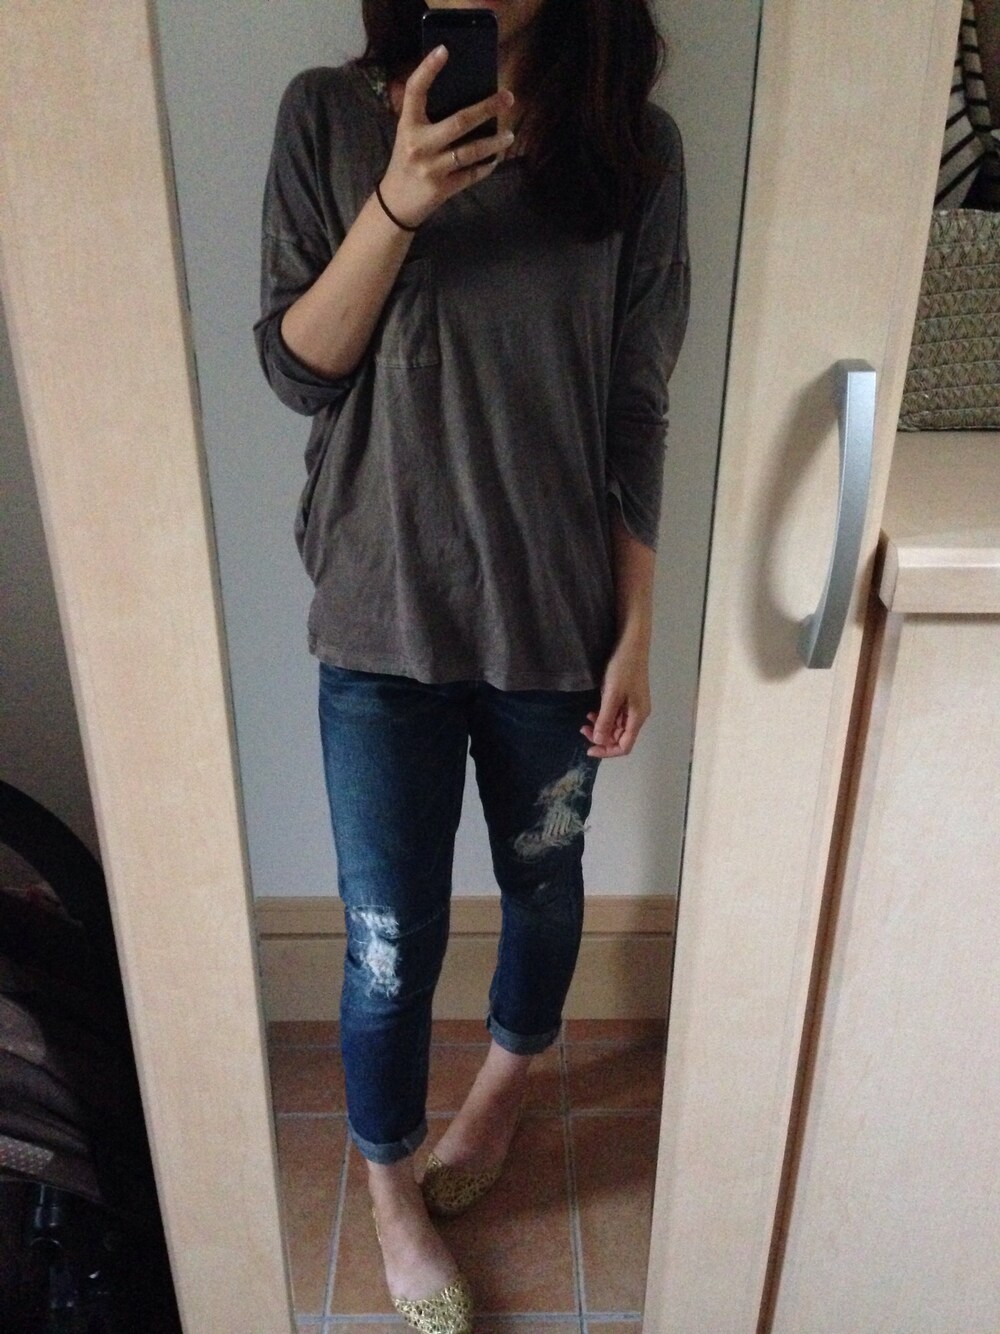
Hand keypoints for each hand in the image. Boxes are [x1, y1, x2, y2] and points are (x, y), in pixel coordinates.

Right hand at [379, 46, 515, 228]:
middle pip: (458, 122)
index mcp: (408, 125)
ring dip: (494, 143)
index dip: (428, 69)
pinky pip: (471, 175)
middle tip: (507, 97)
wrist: (395, 204)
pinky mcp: (443, 188)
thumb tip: (467, 99)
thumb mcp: (409, 136)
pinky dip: (486, 166)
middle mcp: (418, 145)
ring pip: (470, 152)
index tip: (444, 50)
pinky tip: (495, 158)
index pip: (415, 91)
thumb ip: (428, 119)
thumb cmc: (406, 162)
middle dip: (486, 108)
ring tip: (509, 135)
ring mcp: (431, 168)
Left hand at [580, 639, 651, 758]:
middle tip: (582, 728)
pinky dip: (603, 716)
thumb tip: (598, 741)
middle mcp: (637, 714)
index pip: (624, 746)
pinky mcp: (628, 697)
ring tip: (585, 718)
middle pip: (620, 737)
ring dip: (601, 726)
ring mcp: (633, 706)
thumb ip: (605, 719)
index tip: (588, 748)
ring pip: (616, 726)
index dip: (607, 751)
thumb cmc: (623, 668)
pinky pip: (615, 714)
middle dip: (601, 737)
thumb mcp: (611, 695)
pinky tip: (592, 710)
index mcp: (637, 717)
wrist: (632, 643)